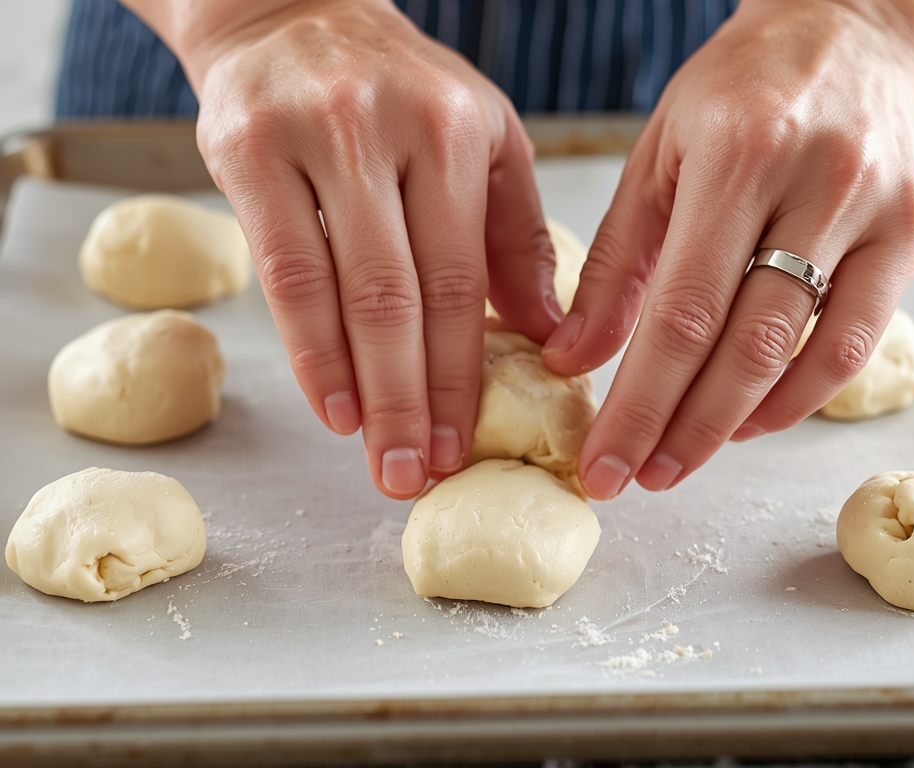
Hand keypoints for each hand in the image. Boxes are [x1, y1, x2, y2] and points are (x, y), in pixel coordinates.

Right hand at [128, 0, 561, 497]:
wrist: (290, 13)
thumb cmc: (398, 92)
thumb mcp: (481, 139)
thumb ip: (513, 234)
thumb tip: (549, 336)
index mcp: (458, 132)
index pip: (466, 279)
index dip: (465, 374)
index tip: (466, 445)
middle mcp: (387, 131)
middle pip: (406, 296)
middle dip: (415, 400)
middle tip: (421, 476)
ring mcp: (312, 138)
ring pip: (342, 291)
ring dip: (363, 389)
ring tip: (379, 459)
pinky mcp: (245, 149)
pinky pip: (281, 271)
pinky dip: (307, 349)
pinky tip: (329, 405)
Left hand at [542, 0, 913, 498]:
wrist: (849, 27)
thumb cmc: (739, 88)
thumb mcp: (657, 156)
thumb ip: (616, 261)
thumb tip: (573, 359)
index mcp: (736, 156)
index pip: (680, 313)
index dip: (639, 403)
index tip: (604, 462)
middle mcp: (813, 184)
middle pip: (742, 345)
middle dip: (681, 430)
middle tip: (636, 479)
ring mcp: (873, 211)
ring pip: (801, 351)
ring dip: (735, 424)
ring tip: (680, 461)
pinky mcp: (910, 232)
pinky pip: (858, 340)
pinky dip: (801, 394)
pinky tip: (751, 420)